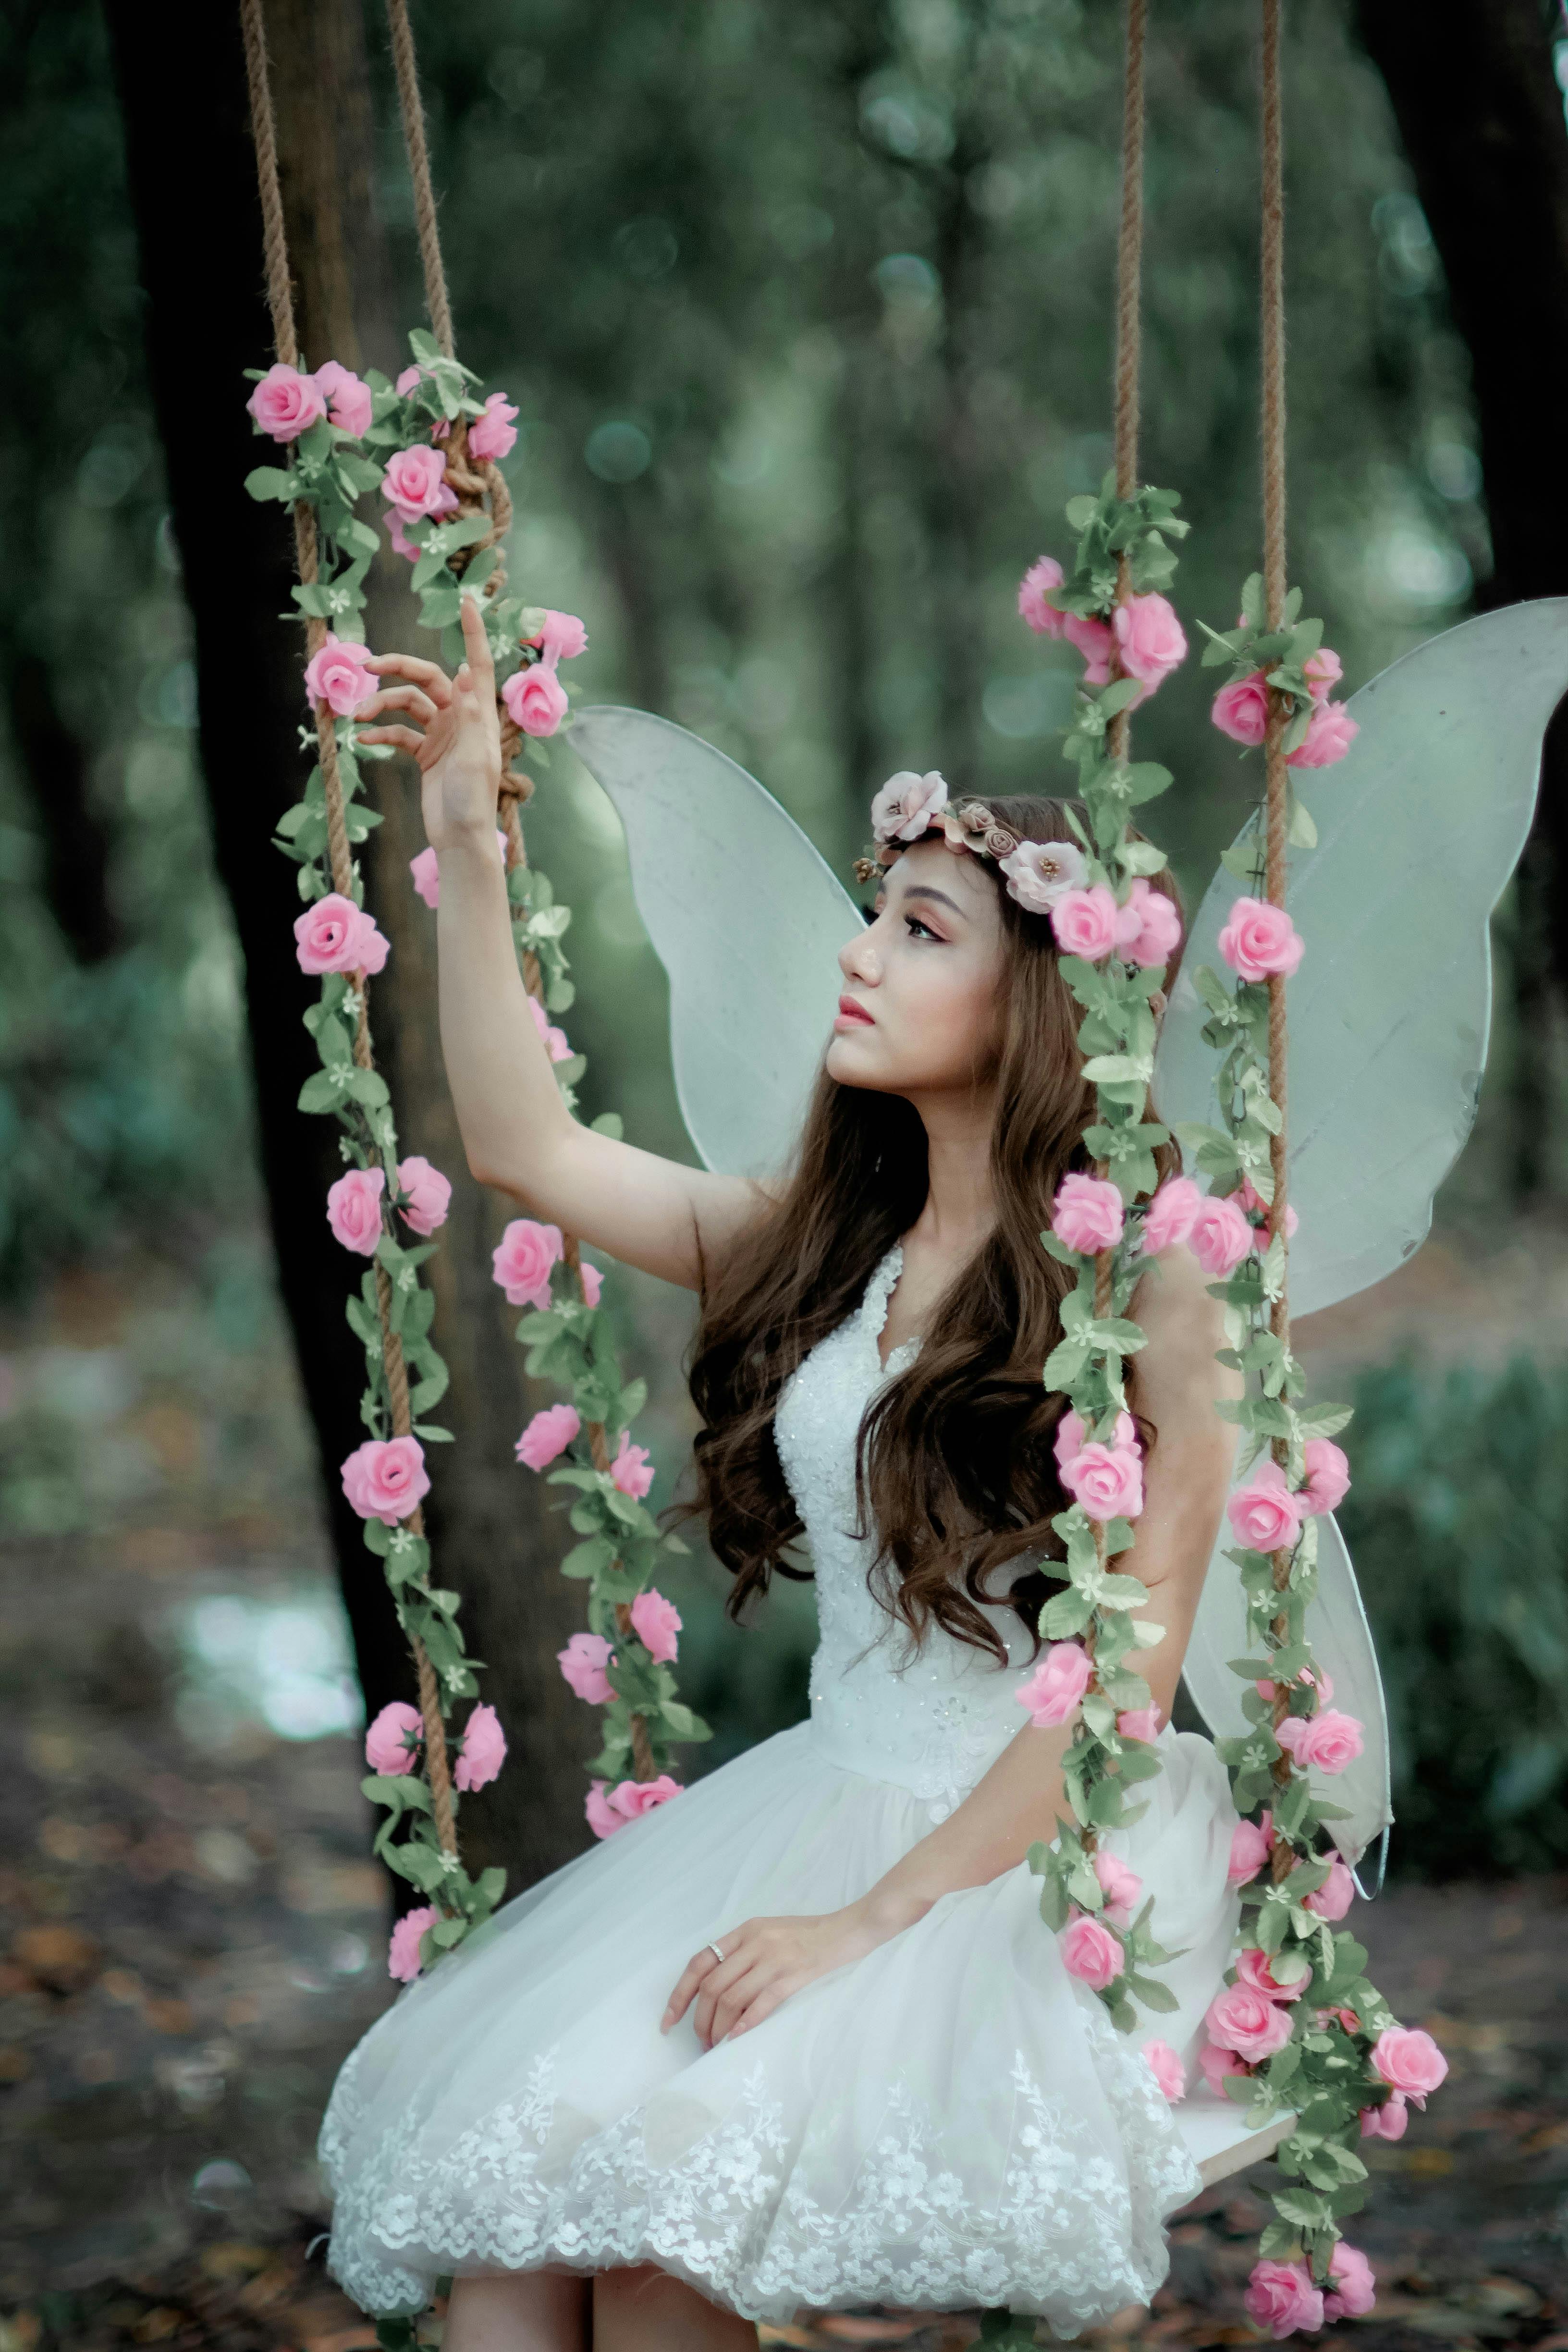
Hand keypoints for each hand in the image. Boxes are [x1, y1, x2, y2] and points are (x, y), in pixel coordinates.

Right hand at [355, 591, 501, 853]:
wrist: (459, 838)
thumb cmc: (472, 801)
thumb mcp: (474, 757)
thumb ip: (469, 715)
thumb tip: (461, 672)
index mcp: (478, 715)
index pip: (476, 664)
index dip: (473, 634)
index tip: (465, 602)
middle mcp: (461, 718)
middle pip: (428, 678)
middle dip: (398, 668)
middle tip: (368, 666)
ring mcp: (442, 734)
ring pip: (408, 704)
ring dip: (382, 706)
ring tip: (358, 715)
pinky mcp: (426, 753)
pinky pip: (400, 733)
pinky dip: (382, 732)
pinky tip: (362, 738)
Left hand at [660, 1903, 891, 2048]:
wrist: (849, 1929)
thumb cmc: (808, 1935)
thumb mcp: (769, 1933)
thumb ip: (744, 1952)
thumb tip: (713, 1990)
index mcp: (745, 1931)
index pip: (699, 1963)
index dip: (679, 1994)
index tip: (668, 2021)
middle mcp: (754, 1942)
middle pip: (711, 1987)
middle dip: (700, 2021)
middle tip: (702, 2043)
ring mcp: (774, 1958)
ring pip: (731, 1998)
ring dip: (719, 2029)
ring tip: (718, 2046)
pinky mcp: (794, 1974)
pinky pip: (761, 2003)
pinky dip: (744, 2024)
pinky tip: (736, 2038)